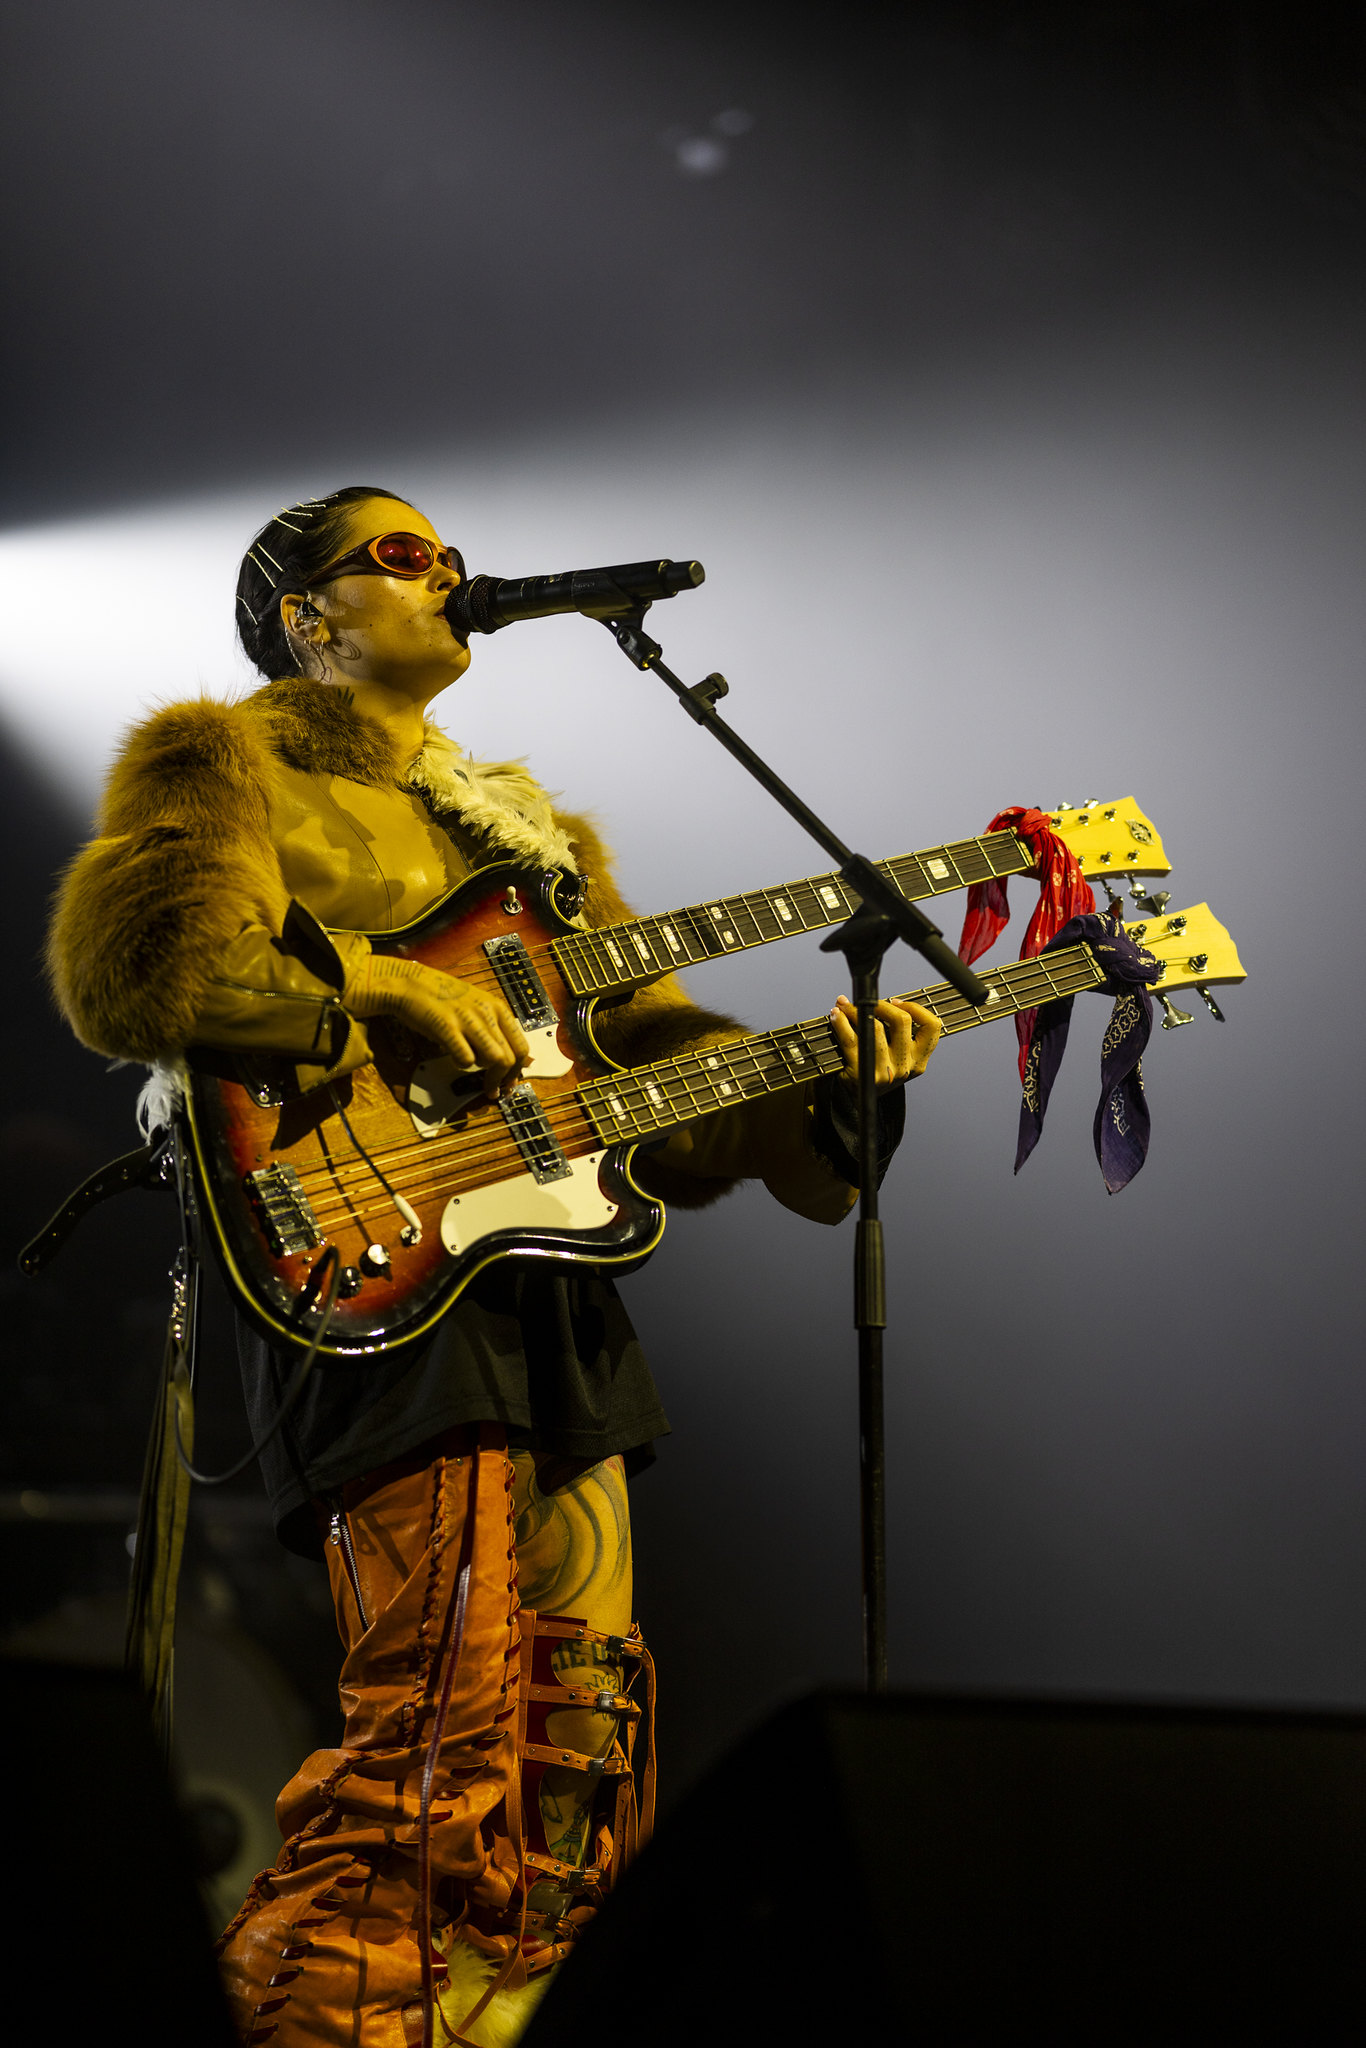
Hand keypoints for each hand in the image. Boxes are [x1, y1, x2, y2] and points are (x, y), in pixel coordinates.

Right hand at [344, 952, 529, 1099]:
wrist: (411, 984)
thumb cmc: (442, 997)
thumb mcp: (477, 1005)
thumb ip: (493, 1027)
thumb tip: (508, 1057)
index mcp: (498, 1007)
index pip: (521, 1046)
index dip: (517, 1070)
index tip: (509, 1082)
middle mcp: (487, 1013)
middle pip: (509, 1058)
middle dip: (502, 1080)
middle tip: (492, 1089)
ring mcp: (468, 1020)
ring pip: (494, 1060)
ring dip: (485, 1074)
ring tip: (473, 1070)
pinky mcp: (447, 1028)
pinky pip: (466, 1058)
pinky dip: (462, 1065)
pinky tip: (454, 1057)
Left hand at [829, 994, 942, 1090]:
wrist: (860, 1101)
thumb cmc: (879, 1071)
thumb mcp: (899, 1058)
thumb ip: (900, 1034)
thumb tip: (880, 1000)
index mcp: (919, 1061)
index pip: (932, 1027)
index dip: (916, 1008)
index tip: (897, 1002)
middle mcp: (905, 1066)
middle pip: (901, 1021)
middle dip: (882, 1005)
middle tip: (867, 1003)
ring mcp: (883, 1071)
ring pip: (874, 1027)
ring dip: (855, 1010)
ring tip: (844, 1006)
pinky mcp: (861, 1072)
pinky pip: (850, 1039)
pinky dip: (840, 1022)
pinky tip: (836, 1015)